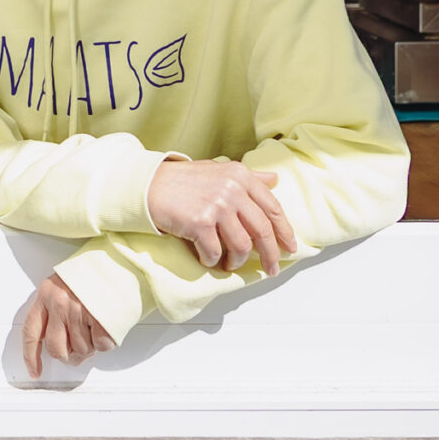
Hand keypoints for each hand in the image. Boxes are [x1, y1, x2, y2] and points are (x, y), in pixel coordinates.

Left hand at [21, 272, 112, 378]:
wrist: (120, 259)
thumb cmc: (94, 272)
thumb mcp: (64, 284)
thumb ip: (55, 310)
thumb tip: (56, 343)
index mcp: (47, 294)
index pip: (31, 331)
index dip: (31, 355)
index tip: (34, 370)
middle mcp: (59, 303)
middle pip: (56, 348)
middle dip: (68, 356)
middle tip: (78, 352)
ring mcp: (79, 311)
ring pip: (80, 349)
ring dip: (90, 347)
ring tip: (96, 328)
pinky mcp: (99, 319)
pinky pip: (100, 345)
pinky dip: (105, 341)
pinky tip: (106, 325)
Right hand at [146, 158, 299, 274]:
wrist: (148, 185)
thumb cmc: (183, 180)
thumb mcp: (219, 171)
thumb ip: (249, 177)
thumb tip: (274, 179)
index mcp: (240, 176)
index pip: (273, 208)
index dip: (285, 232)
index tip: (290, 248)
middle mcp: (232, 189)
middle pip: (263, 230)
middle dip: (270, 254)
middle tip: (271, 268)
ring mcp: (217, 206)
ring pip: (241, 246)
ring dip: (237, 261)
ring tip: (229, 264)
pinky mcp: (200, 223)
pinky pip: (215, 253)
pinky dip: (213, 261)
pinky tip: (207, 259)